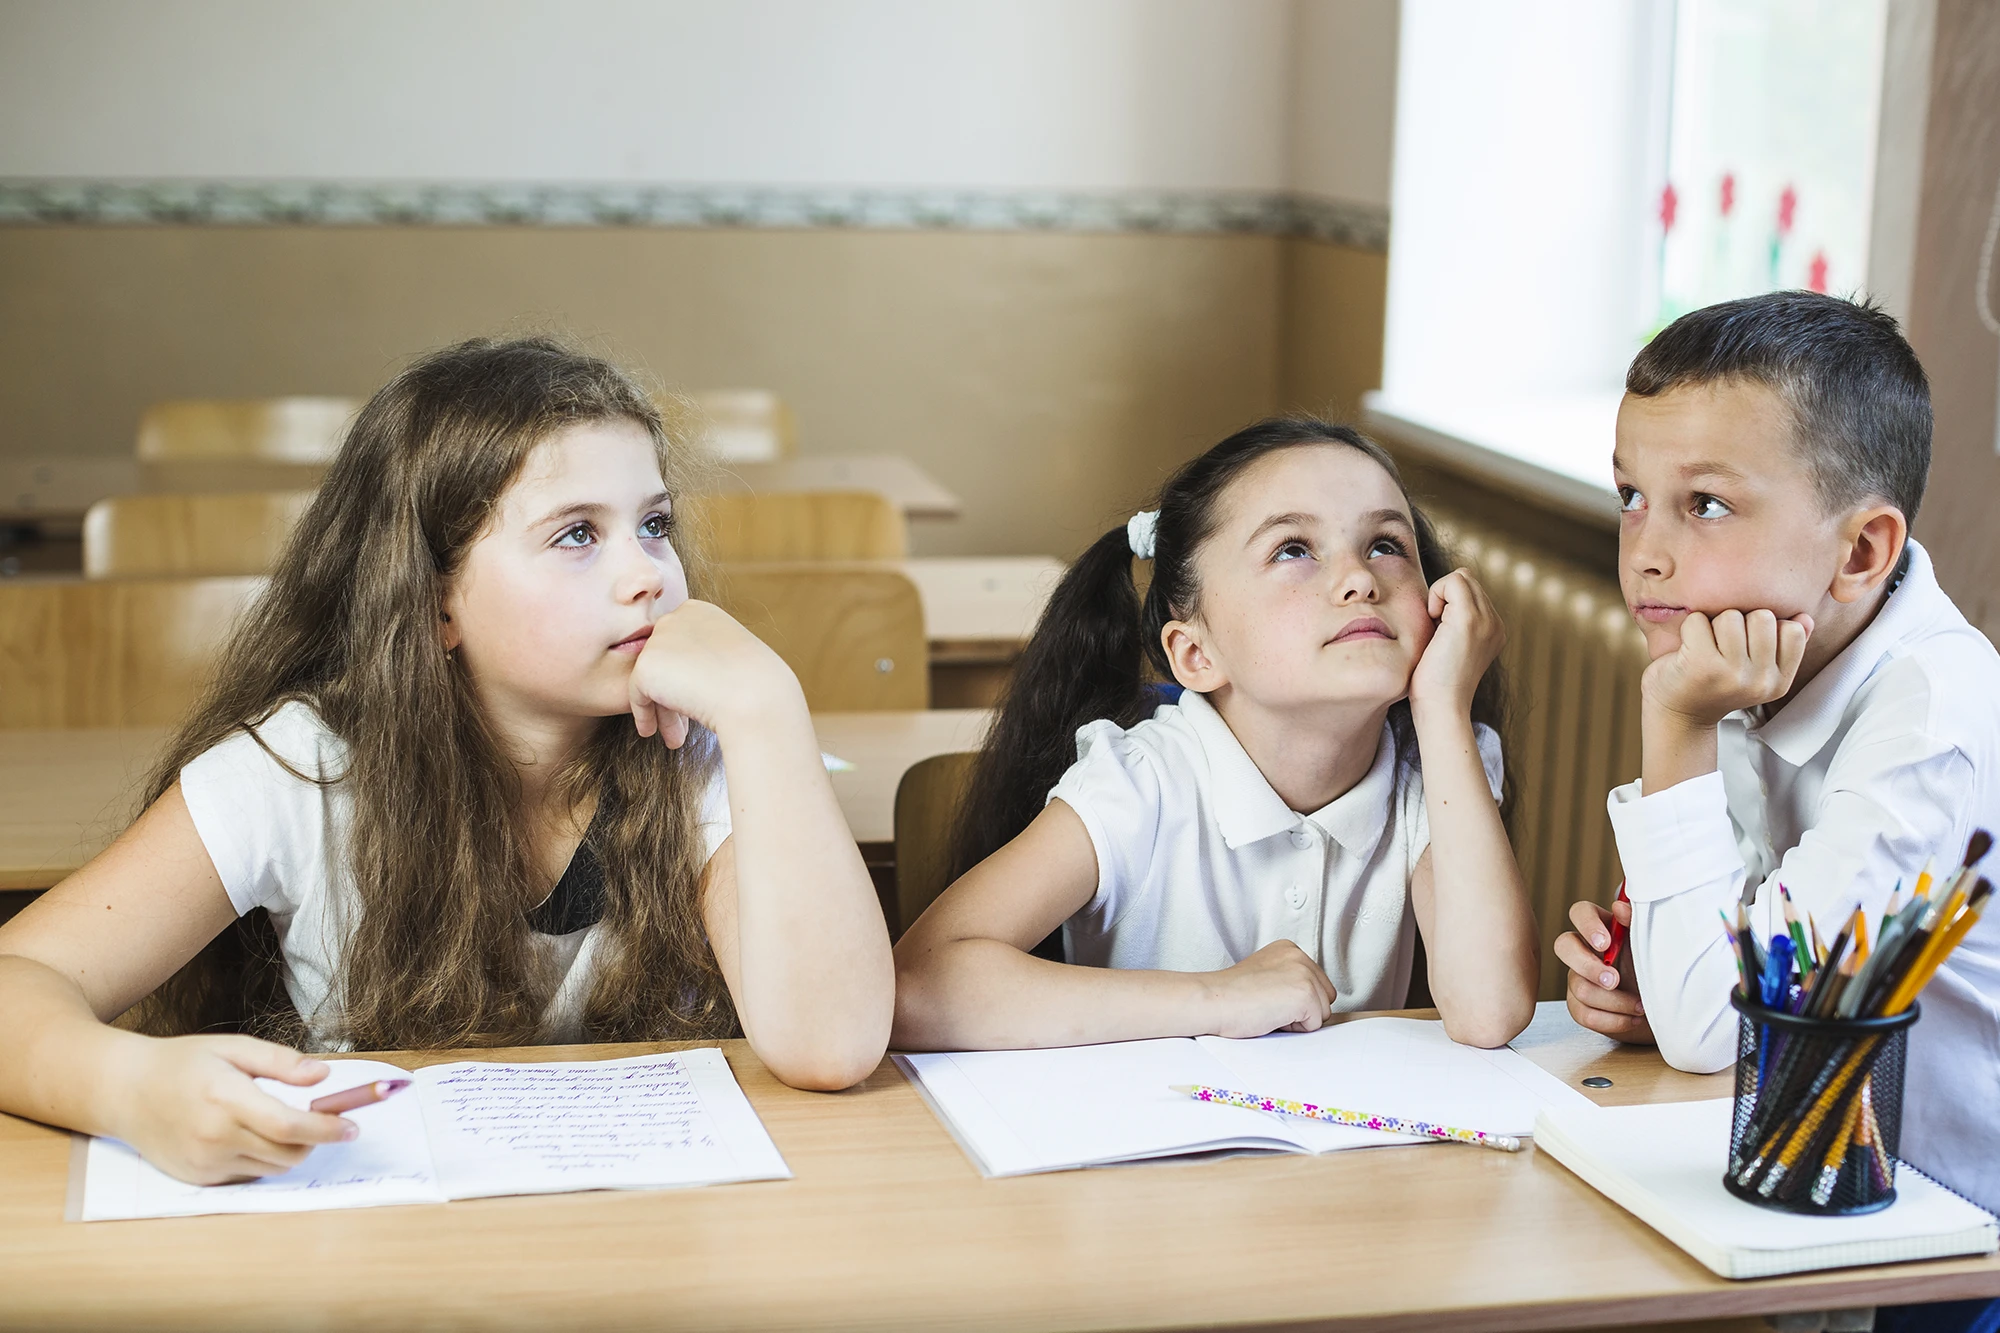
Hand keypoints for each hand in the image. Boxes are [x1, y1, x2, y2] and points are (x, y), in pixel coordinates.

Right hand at [108, 1035, 353, 1185]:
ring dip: (290, 1150)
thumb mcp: (233, 1048)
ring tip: (280, 1122)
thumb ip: (280, 1062)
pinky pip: (248, 1176)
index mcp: (225, 1098)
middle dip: (315, 1140)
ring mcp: (204, 1163)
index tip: (353, 1126)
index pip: (289, 1125)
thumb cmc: (182, 1064)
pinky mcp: (198, 1179)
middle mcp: (214, 1136)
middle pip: (288, 1154)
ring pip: (272, 1169)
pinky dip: (262, 1160)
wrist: (123, 1091)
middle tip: (322, 1119)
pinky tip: (248, 1136)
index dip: (327, 1128)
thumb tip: (323, 1077)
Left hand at [628, 600, 802, 747]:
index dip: (686, 676)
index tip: (696, 701)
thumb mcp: (733, 659)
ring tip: (673, 737)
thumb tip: (688, 678)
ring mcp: (658, 640)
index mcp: (699, 612)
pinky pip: (637, 696)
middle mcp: (676, 618)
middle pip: (664, 662)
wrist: (754, 696)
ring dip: (661, 709)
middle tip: (681, 727)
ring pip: (651, 680)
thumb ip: (705, 658)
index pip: (680, 645)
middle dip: (671, 695)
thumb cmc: (755, 683)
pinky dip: (644, 715)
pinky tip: (651, 732)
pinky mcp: (646, 665)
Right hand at [1201, 941, 1338, 1037]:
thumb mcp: (1264, 973)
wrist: (1213, 1000)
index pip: (1315, 983)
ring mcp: (1304, 974)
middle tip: (1268, 1005)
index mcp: (1289, 949)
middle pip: (1324, 997)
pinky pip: (1314, 1025)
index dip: (1293, 1000)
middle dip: (1301, 1009)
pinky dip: (1293, 1028)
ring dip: (1297, 1019)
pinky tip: (1271, 1015)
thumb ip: (1287, 978)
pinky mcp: (1305, 994)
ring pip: (1322, 1012)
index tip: (1268, 996)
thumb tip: (1306, 1000)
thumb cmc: (1230, 995)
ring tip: (1269, 1009)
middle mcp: (1300, 957)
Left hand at [1408, 569, 1504, 719]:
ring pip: (1461, 577)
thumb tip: (1437, 604)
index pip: (1471, 590)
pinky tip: (1433, 621)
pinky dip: (1436, 595)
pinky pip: (1453, 581)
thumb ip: (1450, 625)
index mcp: (1493, 630)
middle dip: (1444, 595)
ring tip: (1435, 626)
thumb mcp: (1448, 647)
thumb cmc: (1434, 684)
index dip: (1448, 601)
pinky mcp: (1469, 619)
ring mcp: (1486, 620)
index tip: (1437, 629)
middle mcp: (1496, 623)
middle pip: (1467, 579)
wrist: (1441, 708)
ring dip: (1440, 595)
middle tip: (1434, 626)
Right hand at [1553, 899, 1653, 1043]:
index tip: (1606, 943)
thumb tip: (1619, 907)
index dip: (1587, 925)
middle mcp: (1585, 951)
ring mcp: (1578, 979)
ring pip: (1579, 987)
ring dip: (1614, 1001)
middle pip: (1563, 946)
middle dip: (1589, 966)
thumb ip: (1637, 924)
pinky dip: (1612, 1020)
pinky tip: (1632, 1018)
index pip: (1580, 912)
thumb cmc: (1662, 972)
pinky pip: (1583, 1014)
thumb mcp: (1655, 945)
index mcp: (1604, 929)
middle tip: (1615, 980)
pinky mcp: (1580, 1006)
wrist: (1669, 1010)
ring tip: (1640, 1006)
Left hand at [1641, 609, 1811, 731]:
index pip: (1792, 630)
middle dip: (1741, 621)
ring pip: (1732, 616)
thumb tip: (1804, 618)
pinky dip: (1690, 626)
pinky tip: (1689, 646)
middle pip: (1763, 616)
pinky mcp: (1702, 665)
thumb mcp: (1757, 672)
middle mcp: (1761, 681)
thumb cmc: (1716, 685)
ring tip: (1707, 645)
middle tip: (1723, 643)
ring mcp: (1733, 674)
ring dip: (1714, 623)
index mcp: (1780, 682)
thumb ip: (1784, 646)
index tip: (1747, 644)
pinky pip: (1699, 620)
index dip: (1766, 627)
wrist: (1678, 715)